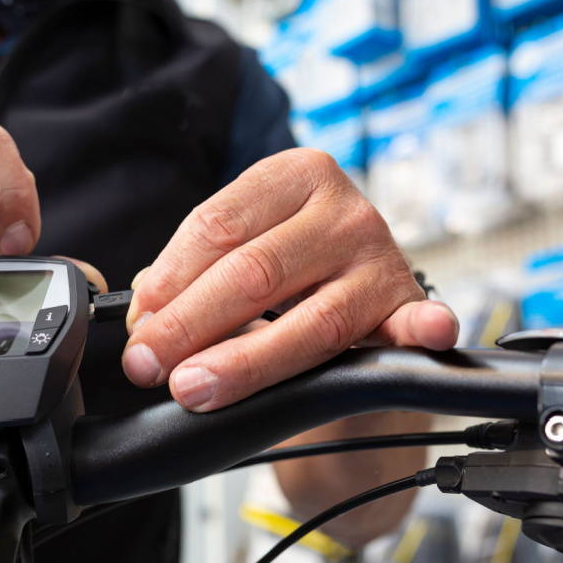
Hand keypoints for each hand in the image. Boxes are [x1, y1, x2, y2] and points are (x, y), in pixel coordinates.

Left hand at [123, 148, 458, 411]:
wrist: (360, 298)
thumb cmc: (287, 275)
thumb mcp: (241, 254)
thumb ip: (191, 277)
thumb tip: (144, 318)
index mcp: (293, 174)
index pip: (216, 225)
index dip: (168, 281)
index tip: (137, 324)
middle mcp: (343, 209)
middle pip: (253, 270)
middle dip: (189, 325)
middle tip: (148, 365)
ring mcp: (381, 258)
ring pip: (310, 320)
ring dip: (246, 361)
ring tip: (194, 387)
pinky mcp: (410, 307)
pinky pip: (413, 324)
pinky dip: (420, 329)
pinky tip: (425, 332)